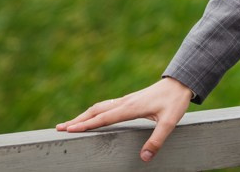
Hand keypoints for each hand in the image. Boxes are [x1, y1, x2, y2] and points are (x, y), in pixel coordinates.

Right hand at [55, 77, 193, 162]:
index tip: (69, 130)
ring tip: (69, 123)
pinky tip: (92, 115)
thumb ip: (157, 140)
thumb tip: (144, 157)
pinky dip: (94, 111)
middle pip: (96, 111)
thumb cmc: (175, 101)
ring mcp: (126, 99)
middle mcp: (125, 102)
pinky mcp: (130, 99)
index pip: (104, 118)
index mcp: (131, 108)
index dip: (86, 125)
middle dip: (77, 120)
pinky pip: (107, 105)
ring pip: (100, 107)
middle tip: (59, 128)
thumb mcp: (170, 122)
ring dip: (84, 115)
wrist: (181, 82)